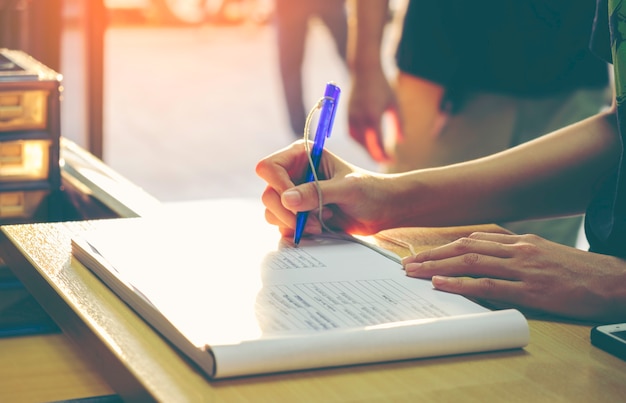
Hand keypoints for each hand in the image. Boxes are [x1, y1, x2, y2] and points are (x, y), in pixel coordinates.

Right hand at [255, 141, 392, 236]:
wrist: (382, 209)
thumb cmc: (370, 191)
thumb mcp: (347, 189)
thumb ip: (317, 192)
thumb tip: (287, 200)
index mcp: (301, 155)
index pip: (269, 168)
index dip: (278, 186)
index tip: (296, 202)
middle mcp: (293, 173)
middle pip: (268, 194)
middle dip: (288, 212)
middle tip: (313, 220)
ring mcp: (294, 194)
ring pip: (272, 212)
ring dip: (294, 223)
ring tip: (320, 222)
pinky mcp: (298, 213)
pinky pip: (281, 225)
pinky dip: (297, 230)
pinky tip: (319, 226)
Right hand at [348, 69, 400, 162]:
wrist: (364, 70)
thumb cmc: (383, 85)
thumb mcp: (395, 104)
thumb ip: (399, 123)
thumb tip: (401, 142)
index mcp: (373, 115)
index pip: (378, 143)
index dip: (385, 155)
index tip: (393, 161)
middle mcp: (360, 118)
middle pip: (366, 145)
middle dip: (376, 156)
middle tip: (387, 162)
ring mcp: (351, 117)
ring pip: (358, 141)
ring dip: (367, 150)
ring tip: (377, 154)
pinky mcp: (347, 115)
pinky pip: (352, 134)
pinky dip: (360, 141)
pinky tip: (368, 144)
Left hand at [403, 232, 625, 321]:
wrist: (613, 282)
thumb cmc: (579, 271)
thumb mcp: (545, 253)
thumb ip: (516, 253)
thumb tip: (488, 256)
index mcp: (520, 240)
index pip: (473, 237)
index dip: (444, 244)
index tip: (424, 251)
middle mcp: (518, 249)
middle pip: (465, 246)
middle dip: (433, 254)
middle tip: (408, 263)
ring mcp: (523, 268)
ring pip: (470, 262)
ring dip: (438, 266)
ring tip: (414, 272)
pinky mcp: (530, 290)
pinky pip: (488, 285)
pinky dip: (461, 283)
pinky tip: (441, 284)